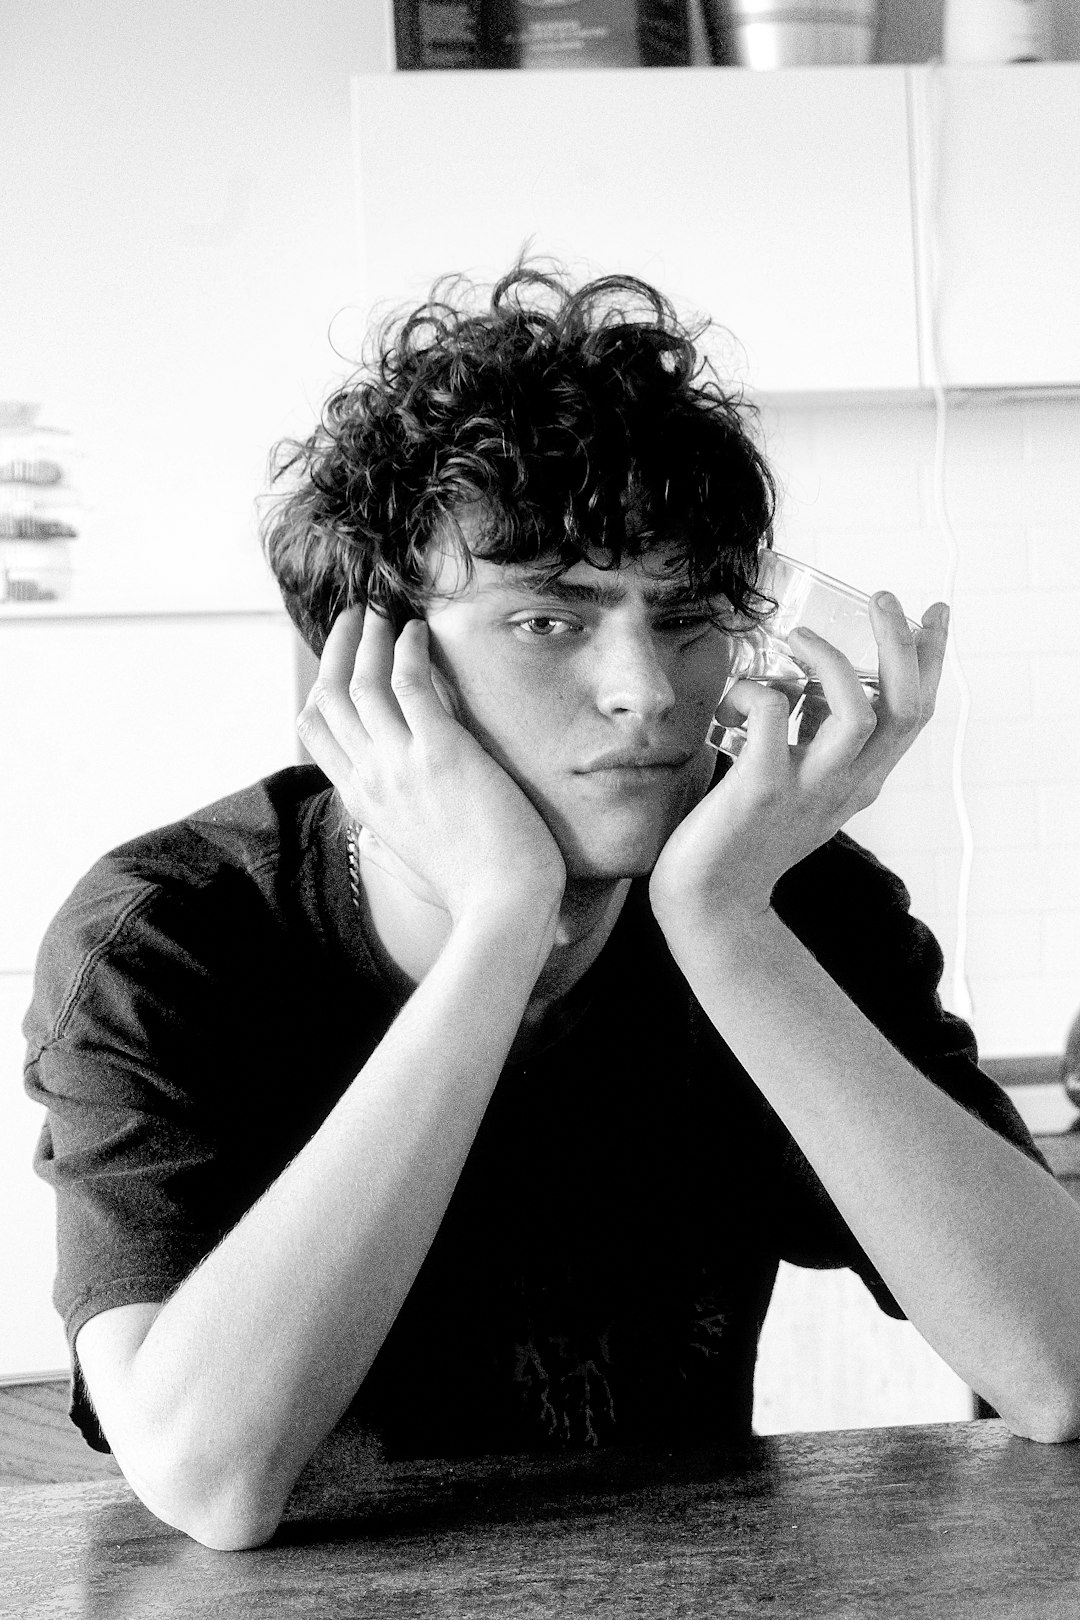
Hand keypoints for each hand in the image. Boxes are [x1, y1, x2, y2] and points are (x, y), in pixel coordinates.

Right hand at [297, 608, 566, 928]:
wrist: (501, 906)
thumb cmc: (474, 884)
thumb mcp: (417, 846)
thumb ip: (402, 813)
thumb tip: (405, 799)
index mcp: (362, 802)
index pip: (315, 732)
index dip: (320, 685)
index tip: (338, 658)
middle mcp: (370, 779)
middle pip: (328, 697)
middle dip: (337, 648)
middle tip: (355, 616)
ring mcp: (400, 765)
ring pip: (360, 683)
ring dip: (367, 638)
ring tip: (382, 611)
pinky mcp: (441, 752)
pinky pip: (409, 684)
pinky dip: (407, 649)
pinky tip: (419, 631)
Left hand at [649, 592, 948, 928]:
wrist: (709, 903)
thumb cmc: (743, 836)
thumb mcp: (796, 783)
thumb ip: (810, 736)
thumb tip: (807, 678)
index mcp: (860, 782)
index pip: (915, 716)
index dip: (929, 662)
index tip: (932, 615)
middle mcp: (847, 786)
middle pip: (906, 708)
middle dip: (905, 645)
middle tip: (886, 599)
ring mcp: (808, 788)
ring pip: (860, 712)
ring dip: (835, 659)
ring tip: (800, 635)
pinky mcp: (762, 788)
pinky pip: (774, 715)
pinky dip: (757, 689)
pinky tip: (739, 696)